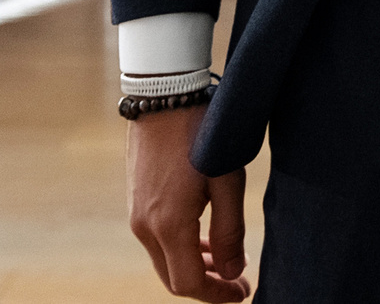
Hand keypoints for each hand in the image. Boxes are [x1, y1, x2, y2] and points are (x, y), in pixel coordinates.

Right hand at [127, 107, 247, 300]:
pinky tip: (203, 237)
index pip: (188, 283)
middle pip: (172, 277)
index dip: (217, 294)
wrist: (165, 95)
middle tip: (237, 282)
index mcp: (168, 225)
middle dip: (206, 285)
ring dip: (194, 266)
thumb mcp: (227, 181)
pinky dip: (180, 247)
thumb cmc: (202, 134)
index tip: (243, 292)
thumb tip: (231, 272)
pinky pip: (157, 239)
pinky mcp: (136, 200)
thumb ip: (229, 232)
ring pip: (164, 258)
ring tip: (225, 261)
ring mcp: (136, 213)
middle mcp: (144, 226)